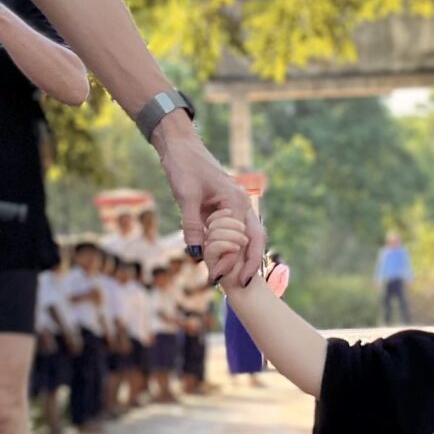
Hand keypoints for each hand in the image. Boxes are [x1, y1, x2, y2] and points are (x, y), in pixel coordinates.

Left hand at [157, 124, 261, 288]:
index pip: (244, 239)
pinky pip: (230, 233)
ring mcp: (233, 208)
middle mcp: (240, 206)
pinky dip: (227, 249)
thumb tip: (197, 255)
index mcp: (236, 202)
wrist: (179, 146)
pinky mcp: (222, 210)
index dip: (236, 261)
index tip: (222, 279)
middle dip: (248, 265)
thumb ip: (192, 226)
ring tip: (231, 280)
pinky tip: (220, 263)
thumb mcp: (186, 197)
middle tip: (239, 287)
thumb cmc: (184, 166)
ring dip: (238, 259)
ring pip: (244, 238)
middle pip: (254, 241)